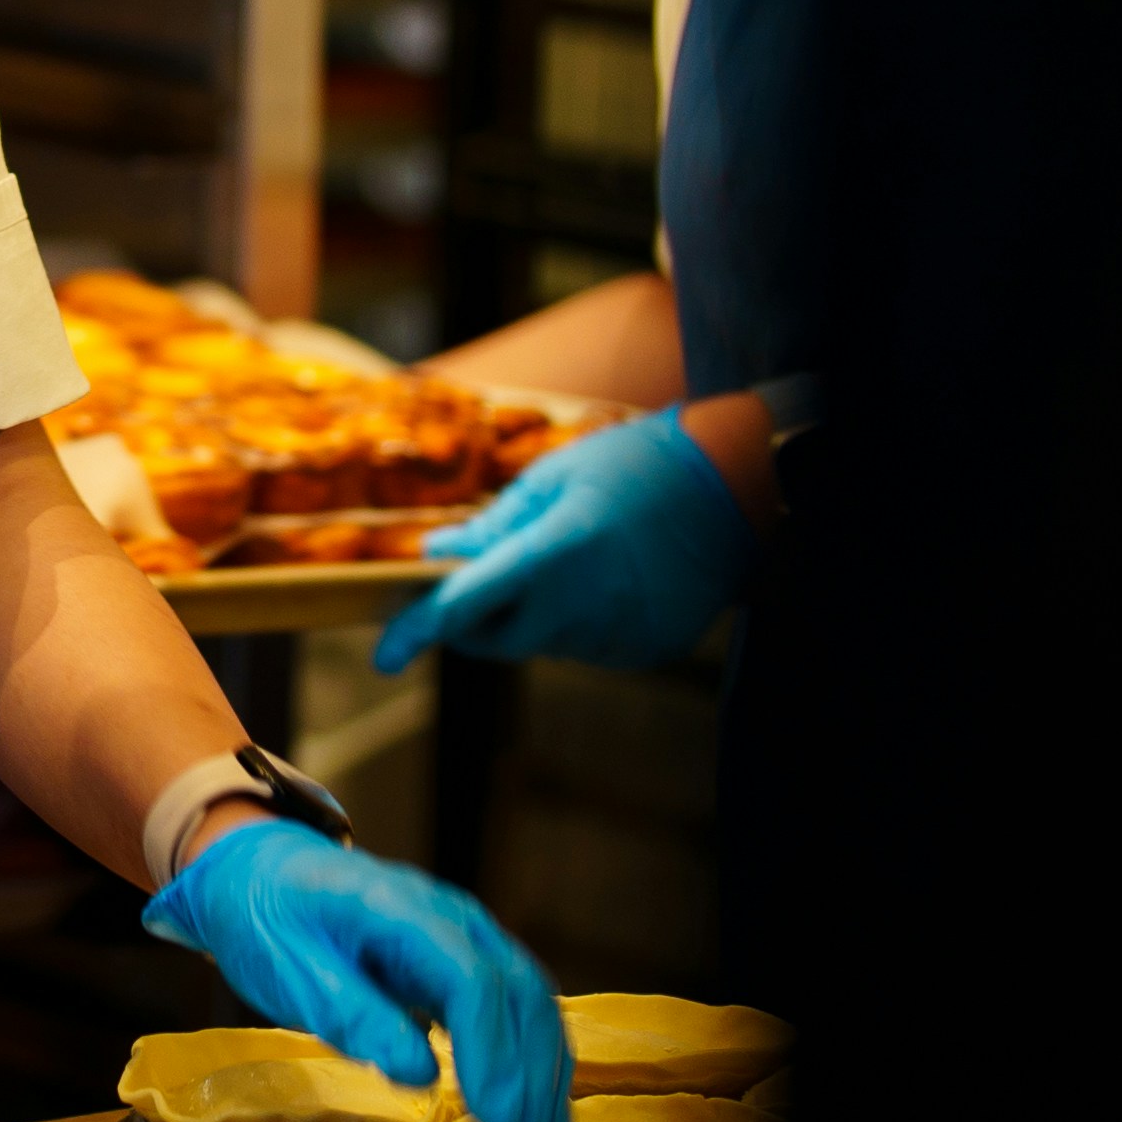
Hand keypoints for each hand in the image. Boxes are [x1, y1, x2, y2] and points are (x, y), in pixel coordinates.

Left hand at [142, 817, 569, 1121]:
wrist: (260, 871)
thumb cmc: (266, 918)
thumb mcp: (287, 968)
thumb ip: (351, 1014)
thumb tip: (418, 1073)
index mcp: (400, 910)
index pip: (471, 979)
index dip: (490, 1052)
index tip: (495, 1118)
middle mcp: (451, 916)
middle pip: (516, 990)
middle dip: (529, 1073)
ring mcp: (466, 933)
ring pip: (529, 998)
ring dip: (544, 1070)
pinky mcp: (466, 958)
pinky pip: (515, 1004)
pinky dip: (533, 1056)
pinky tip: (540, 1106)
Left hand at [372, 407, 754, 675]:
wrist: (737, 486)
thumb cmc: (639, 465)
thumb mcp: (556, 477)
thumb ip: (494, 525)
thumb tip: (437, 554)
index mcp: (555, 553)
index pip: (465, 606)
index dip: (418, 632)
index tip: (385, 655)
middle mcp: (584, 604)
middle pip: (498, 641)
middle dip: (477, 620)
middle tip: (488, 577)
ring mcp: (618, 634)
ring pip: (547, 643)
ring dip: (538, 613)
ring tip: (579, 555)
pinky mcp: (645, 649)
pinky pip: (589, 646)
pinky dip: (581, 620)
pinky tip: (613, 577)